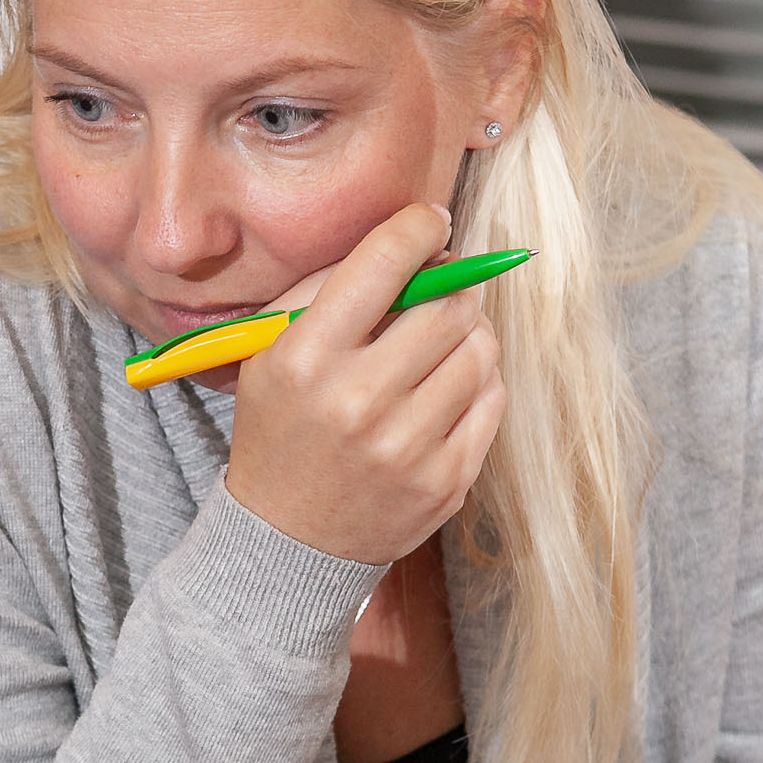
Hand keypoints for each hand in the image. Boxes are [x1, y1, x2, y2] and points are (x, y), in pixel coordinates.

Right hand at [224, 203, 505, 564]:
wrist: (287, 539)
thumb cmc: (281, 427)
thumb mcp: (271, 351)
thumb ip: (327, 288)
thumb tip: (411, 243)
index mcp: (306, 359)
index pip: (383, 263)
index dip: (418, 228)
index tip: (431, 223)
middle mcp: (358, 402)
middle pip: (446, 305)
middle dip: (449, 284)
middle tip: (439, 286)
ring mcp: (408, 447)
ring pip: (479, 349)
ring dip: (468, 331)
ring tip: (440, 339)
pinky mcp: (446, 481)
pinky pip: (491, 399)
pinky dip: (477, 378)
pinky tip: (447, 382)